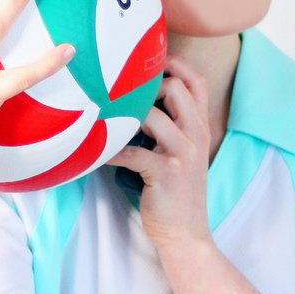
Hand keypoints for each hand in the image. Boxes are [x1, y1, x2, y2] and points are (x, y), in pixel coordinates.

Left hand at [106, 53, 210, 247]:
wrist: (185, 234)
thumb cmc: (174, 193)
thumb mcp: (180, 154)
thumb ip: (167, 127)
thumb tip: (131, 102)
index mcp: (200, 127)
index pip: (196, 81)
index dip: (175, 63)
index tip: (148, 59)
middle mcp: (196, 135)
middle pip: (176, 88)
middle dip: (146, 84)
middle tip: (119, 90)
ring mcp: (183, 153)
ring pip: (153, 116)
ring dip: (123, 115)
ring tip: (102, 116)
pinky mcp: (167, 173)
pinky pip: (132, 152)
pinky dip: (110, 150)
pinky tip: (95, 152)